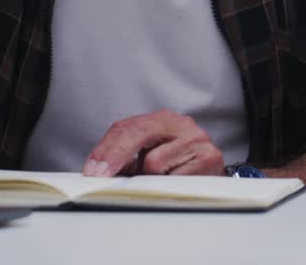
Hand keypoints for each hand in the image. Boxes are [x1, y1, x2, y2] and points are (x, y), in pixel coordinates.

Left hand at [83, 110, 225, 177]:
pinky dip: (168, 186)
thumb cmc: (175, 167)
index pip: (129, 127)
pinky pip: (173, 178)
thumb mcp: (146, 156)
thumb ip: (122, 155)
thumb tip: (97, 170)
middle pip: (140, 136)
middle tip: (101, 177)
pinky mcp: (209, 158)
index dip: (108, 149)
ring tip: (159, 179)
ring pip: (154, 162)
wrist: (211, 176)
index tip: (94, 170)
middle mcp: (183, 125)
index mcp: (164, 119)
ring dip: (149, 177)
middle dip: (118, 157)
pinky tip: (175, 182)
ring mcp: (198, 140)